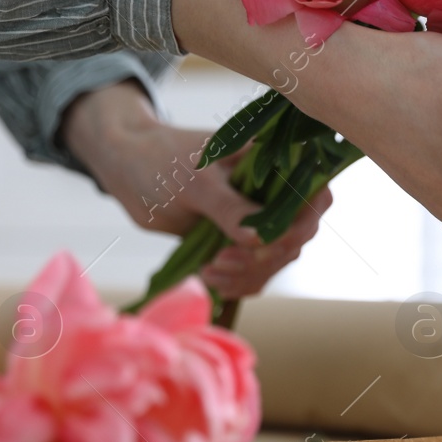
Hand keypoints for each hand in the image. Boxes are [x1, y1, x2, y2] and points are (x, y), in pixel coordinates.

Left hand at [61, 81, 329, 297]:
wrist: (129, 168)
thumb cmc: (162, 160)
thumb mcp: (196, 182)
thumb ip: (229, 208)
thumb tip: (260, 240)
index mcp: (274, 163)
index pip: (313, 194)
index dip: (300, 223)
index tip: (267, 245)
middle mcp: (273, 191)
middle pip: (296, 234)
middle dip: (265, 255)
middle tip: (224, 260)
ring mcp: (257, 218)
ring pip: (275, 258)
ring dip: (248, 273)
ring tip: (209, 271)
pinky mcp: (238, 240)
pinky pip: (254, 271)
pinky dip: (238, 281)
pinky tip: (211, 279)